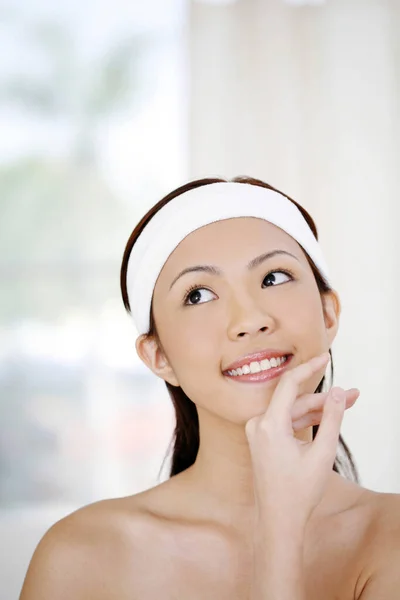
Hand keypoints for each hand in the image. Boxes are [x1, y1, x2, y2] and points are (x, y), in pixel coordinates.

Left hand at [245, 352, 352, 528]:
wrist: (278, 521)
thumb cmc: (298, 492)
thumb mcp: (321, 454)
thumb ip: (330, 419)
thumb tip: (339, 392)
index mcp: (268, 425)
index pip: (288, 383)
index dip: (308, 367)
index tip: (325, 356)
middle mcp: (258, 424)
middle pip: (294, 400)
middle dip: (324, 397)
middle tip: (354, 394)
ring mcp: (258, 432)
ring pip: (291, 411)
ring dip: (317, 409)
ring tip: (347, 405)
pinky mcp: (262, 439)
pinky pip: (285, 422)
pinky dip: (304, 420)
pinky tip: (325, 417)